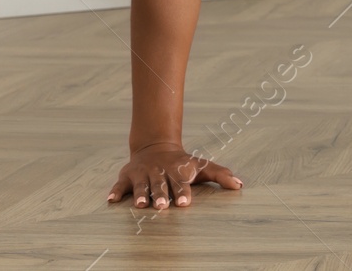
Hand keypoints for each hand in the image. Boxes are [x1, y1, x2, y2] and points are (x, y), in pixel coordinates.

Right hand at [107, 142, 242, 209]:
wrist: (157, 146)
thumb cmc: (182, 163)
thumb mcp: (202, 165)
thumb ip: (221, 174)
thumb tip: (240, 185)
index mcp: (177, 171)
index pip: (180, 183)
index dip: (182, 192)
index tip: (185, 202)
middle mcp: (159, 172)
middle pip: (160, 185)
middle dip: (161, 195)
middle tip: (162, 206)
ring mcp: (143, 174)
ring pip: (141, 186)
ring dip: (141, 195)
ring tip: (141, 204)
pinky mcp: (127, 176)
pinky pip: (120, 185)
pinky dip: (115, 191)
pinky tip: (111, 200)